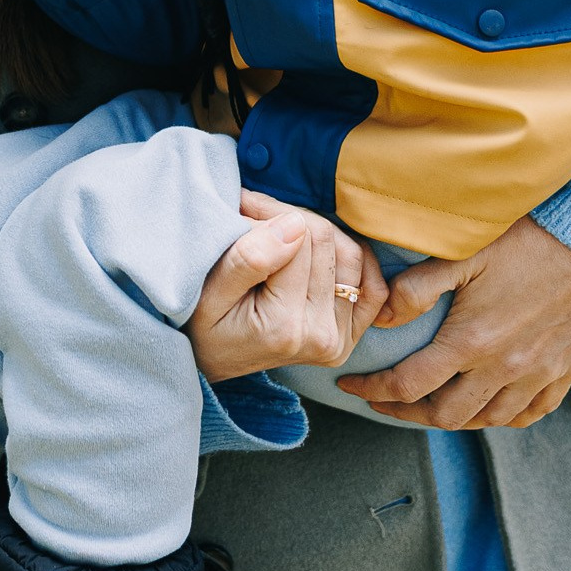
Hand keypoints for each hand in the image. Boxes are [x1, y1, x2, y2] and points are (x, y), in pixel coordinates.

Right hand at [187, 191, 387, 383]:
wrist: (206, 361)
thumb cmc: (198, 323)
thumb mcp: (206, 291)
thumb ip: (249, 257)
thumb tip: (295, 225)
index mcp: (286, 326)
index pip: (300, 235)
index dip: (269, 212)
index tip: (242, 210)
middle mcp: (321, 337)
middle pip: (328, 241)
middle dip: (292, 219)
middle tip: (256, 218)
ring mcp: (339, 340)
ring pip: (350, 254)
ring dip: (317, 234)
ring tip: (281, 236)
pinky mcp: (348, 339)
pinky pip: (373, 287)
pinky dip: (354, 262)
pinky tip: (323, 255)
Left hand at [337, 214, 570, 428]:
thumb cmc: (525, 242)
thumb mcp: (462, 254)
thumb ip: (416, 287)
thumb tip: (381, 316)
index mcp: (471, 342)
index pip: (409, 385)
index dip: (373, 390)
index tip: (351, 386)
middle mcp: (503, 370)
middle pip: (443, 415)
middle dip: (405, 413)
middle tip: (383, 400)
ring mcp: (536, 378)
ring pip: (485, 421)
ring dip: (451, 418)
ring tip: (428, 402)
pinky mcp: (562, 375)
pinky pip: (527, 416)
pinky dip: (500, 418)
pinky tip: (484, 405)